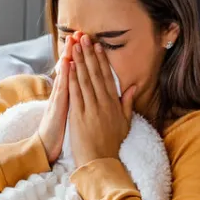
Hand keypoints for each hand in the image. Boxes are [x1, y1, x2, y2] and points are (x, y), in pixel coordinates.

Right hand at [36, 34, 77, 163]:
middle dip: (74, 50)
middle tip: (78, 33)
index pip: (76, 72)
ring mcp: (58, 99)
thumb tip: (81, 89)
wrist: (45, 146)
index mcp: (69, 95)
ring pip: (65, 75)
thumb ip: (75, 99)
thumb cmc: (58, 132)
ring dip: (68, 57)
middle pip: (70, 68)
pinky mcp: (57, 107)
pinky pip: (62, 90)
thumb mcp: (70, 113)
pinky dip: (65, 77)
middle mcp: (62, 93)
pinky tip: (67, 65)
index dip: (82, 57)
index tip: (86, 42)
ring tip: (72, 41)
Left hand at [68, 33, 136, 167]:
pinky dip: (71, 79)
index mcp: (113, 104)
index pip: (107, 77)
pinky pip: (75, 93)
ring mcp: (90, 109)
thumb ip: (127, 104)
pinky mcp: (79, 115)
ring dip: (79, 61)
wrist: (100, 161)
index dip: (102, 60)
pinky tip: (68, 67)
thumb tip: (131, 87)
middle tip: (84, 38)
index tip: (97, 46)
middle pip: (95, 74)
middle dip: (89, 54)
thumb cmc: (111, 144)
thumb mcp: (125, 123)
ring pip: (84, 80)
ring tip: (75, 46)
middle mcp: (103, 103)